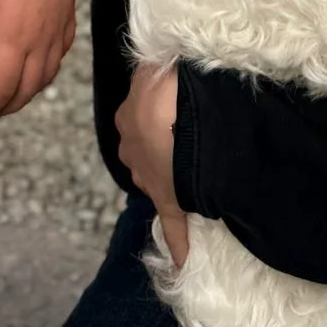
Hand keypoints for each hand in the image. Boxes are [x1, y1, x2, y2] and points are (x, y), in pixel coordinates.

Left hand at [0, 0, 76, 118]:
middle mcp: (42, 38)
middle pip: (28, 88)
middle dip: (7, 105)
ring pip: (49, 73)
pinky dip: (50, 67)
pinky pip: (63, 51)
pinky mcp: (69, 9)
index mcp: (14, 37)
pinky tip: (39, 62)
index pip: (3, 88)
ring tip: (11, 91)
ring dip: (29, 90)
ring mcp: (59, 24)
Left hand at [116, 63, 188, 267]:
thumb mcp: (161, 66)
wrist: (175, 110)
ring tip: (197, 181)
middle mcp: (131, 146)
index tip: (177, 122)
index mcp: (129, 115)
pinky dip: (179, 245)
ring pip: (156, 181)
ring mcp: (149, 177)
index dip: (159, 121)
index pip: (140, 122)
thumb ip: (160, 70)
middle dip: (162, 152)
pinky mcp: (168, 202)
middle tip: (189, 148)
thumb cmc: (170, 81)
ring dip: (173, 183)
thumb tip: (166, 64)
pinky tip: (183, 262)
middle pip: (145, 152)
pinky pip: (174, 228)